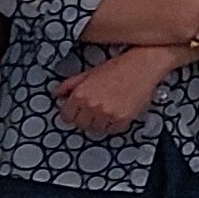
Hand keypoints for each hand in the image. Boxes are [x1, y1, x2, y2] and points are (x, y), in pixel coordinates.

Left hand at [54, 48, 171, 137]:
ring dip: (98, 122)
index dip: (71, 113)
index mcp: (81, 95)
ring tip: (105, 109)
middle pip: (80, 125)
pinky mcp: (122, 120)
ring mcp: (107, 115)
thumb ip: (70, 85)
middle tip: (92, 109)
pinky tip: (115, 111)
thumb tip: (57, 93)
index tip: (76, 111)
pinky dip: (112, 124)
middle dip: (84, 118)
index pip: (66, 116)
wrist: (141, 66)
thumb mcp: (88, 73)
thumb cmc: (117, 67)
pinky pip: (111, 131)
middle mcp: (92, 106)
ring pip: (95, 130)